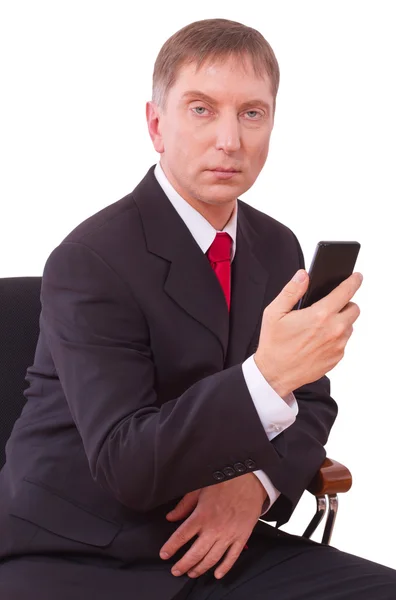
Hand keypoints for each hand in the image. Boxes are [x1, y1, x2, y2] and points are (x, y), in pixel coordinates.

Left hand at [159, 473, 266, 578]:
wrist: (250, 480)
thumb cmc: (225, 482)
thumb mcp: (199, 489)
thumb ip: (184, 505)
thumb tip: (171, 517)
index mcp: (201, 516)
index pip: (181, 537)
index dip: (170, 548)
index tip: (164, 554)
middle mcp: (214, 529)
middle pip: (195, 554)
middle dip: (183, 565)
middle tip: (175, 571)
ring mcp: (228, 535)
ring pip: (212, 559)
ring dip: (200, 569)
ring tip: (191, 573)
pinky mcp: (241, 537)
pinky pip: (232, 557)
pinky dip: (224, 568)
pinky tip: (217, 574)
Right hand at [254, 269, 362, 396]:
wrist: (275, 374)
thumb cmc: (274, 343)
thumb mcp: (275, 312)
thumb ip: (291, 291)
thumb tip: (303, 275)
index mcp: (319, 315)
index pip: (345, 292)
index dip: (353, 281)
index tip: (356, 277)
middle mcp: (333, 330)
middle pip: (354, 309)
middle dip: (345, 304)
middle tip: (329, 307)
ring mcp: (337, 346)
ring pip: (349, 326)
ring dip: (340, 322)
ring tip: (319, 326)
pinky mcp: (337, 358)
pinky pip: (343, 342)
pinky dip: (335, 338)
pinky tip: (317, 341)